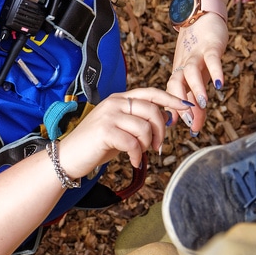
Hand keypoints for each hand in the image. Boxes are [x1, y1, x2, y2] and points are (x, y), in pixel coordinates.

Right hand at [59, 89, 193, 174]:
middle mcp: (115, 102)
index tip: (186, 107)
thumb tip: (166, 120)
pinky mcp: (105, 131)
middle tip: (157, 146)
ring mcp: (109, 115)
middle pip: (152, 110)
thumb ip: (139, 121)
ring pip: (144, 127)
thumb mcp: (121, 127)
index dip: (171, 99)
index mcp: (120, 99)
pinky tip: (133, 161)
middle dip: (161, 130)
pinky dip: (137, 155)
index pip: (151, 92)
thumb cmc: (97, 144)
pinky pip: (133, 143)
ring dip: (147, 144)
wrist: (69, 156)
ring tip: (141, 153)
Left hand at [164, 14, 227, 133]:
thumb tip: (193, 123)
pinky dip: (215, 71)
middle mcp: (183, 65)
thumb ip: (195, 96)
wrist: (200, 13)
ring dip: (196, 89)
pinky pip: (212, 59)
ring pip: (191, 72)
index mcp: (178, 73)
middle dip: (182, 105)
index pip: (173, 96)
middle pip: (177, 85)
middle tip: (191, 123)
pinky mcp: (210, 45)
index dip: (176, 113)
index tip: (180, 130)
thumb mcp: (196, 73)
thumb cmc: (197, 47)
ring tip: (203, 104)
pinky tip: (220, 84)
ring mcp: (196, 54)